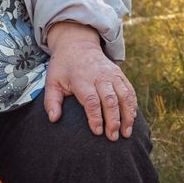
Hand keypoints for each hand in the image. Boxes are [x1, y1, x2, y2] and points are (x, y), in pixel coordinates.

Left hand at [44, 22, 136, 140]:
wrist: (77, 45)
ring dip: (127, 115)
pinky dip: (132, 105)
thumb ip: (51, 101)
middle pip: (110, 100)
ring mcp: (111, 74)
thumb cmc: (63, 67)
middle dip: (113, 120)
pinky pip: (129, 90)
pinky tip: (132, 119)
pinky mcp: (119, 74)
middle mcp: (99, 75)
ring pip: (124, 96)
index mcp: (81, 78)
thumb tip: (53, 119)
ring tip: (125, 133)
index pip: (91, 100)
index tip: (97, 131)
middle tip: (112, 137)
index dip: (95, 117)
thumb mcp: (52, 80)